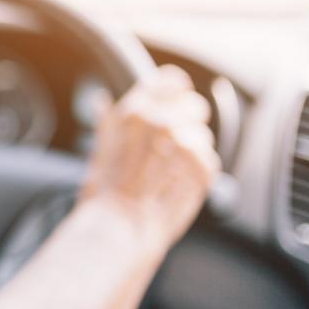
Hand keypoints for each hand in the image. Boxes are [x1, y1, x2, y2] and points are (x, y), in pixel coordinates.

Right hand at [80, 65, 220, 248]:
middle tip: (169, 145)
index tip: (173, 102)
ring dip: (191, 150)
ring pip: (202, 136)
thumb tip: (102, 100)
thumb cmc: (104, 193)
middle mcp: (163, 122)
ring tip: (168, 172)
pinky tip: (176, 184)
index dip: (174, 92)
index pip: (172, 80)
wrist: (119, 227)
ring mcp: (185, 145)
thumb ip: (109, 121)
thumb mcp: (98, 148)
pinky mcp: (203, 167)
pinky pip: (210, 160)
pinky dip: (197, 171)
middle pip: (194, 105)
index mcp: (135, 111)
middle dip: (186, 122)